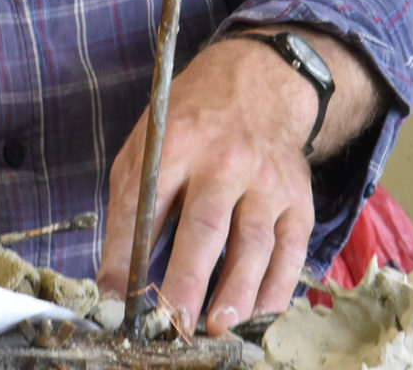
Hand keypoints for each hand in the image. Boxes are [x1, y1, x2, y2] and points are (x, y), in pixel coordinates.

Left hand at [98, 37, 318, 333]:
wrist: (259, 85)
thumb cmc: (192, 122)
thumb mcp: (148, 142)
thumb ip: (131, 203)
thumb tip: (115, 278)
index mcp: (177, 141)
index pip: (147, 201)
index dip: (128, 251)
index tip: (117, 296)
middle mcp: (225, 160)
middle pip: (205, 225)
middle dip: (187, 279)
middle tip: (173, 322)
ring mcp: (266, 180)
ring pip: (253, 244)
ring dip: (234, 292)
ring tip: (215, 326)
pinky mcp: (297, 200)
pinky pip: (290, 253)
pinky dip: (274, 289)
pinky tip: (255, 314)